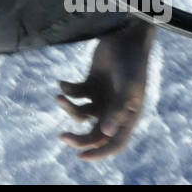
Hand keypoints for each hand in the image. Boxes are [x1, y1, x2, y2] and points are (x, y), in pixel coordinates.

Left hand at [56, 20, 153, 159]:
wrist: (125, 34)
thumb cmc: (131, 60)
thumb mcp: (127, 85)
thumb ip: (118, 108)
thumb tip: (105, 132)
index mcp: (128, 115)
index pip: (114, 143)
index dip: (99, 153)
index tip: (80, 156)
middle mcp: (114, 110)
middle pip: (94, 134)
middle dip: (78, 138)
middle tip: (62, 136)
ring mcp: (102, 97)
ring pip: (81, 114)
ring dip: (68, 108)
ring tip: (60, 98)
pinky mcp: (91, 83)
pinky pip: (76, 94)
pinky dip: (67, 91)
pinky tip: (62, 83)